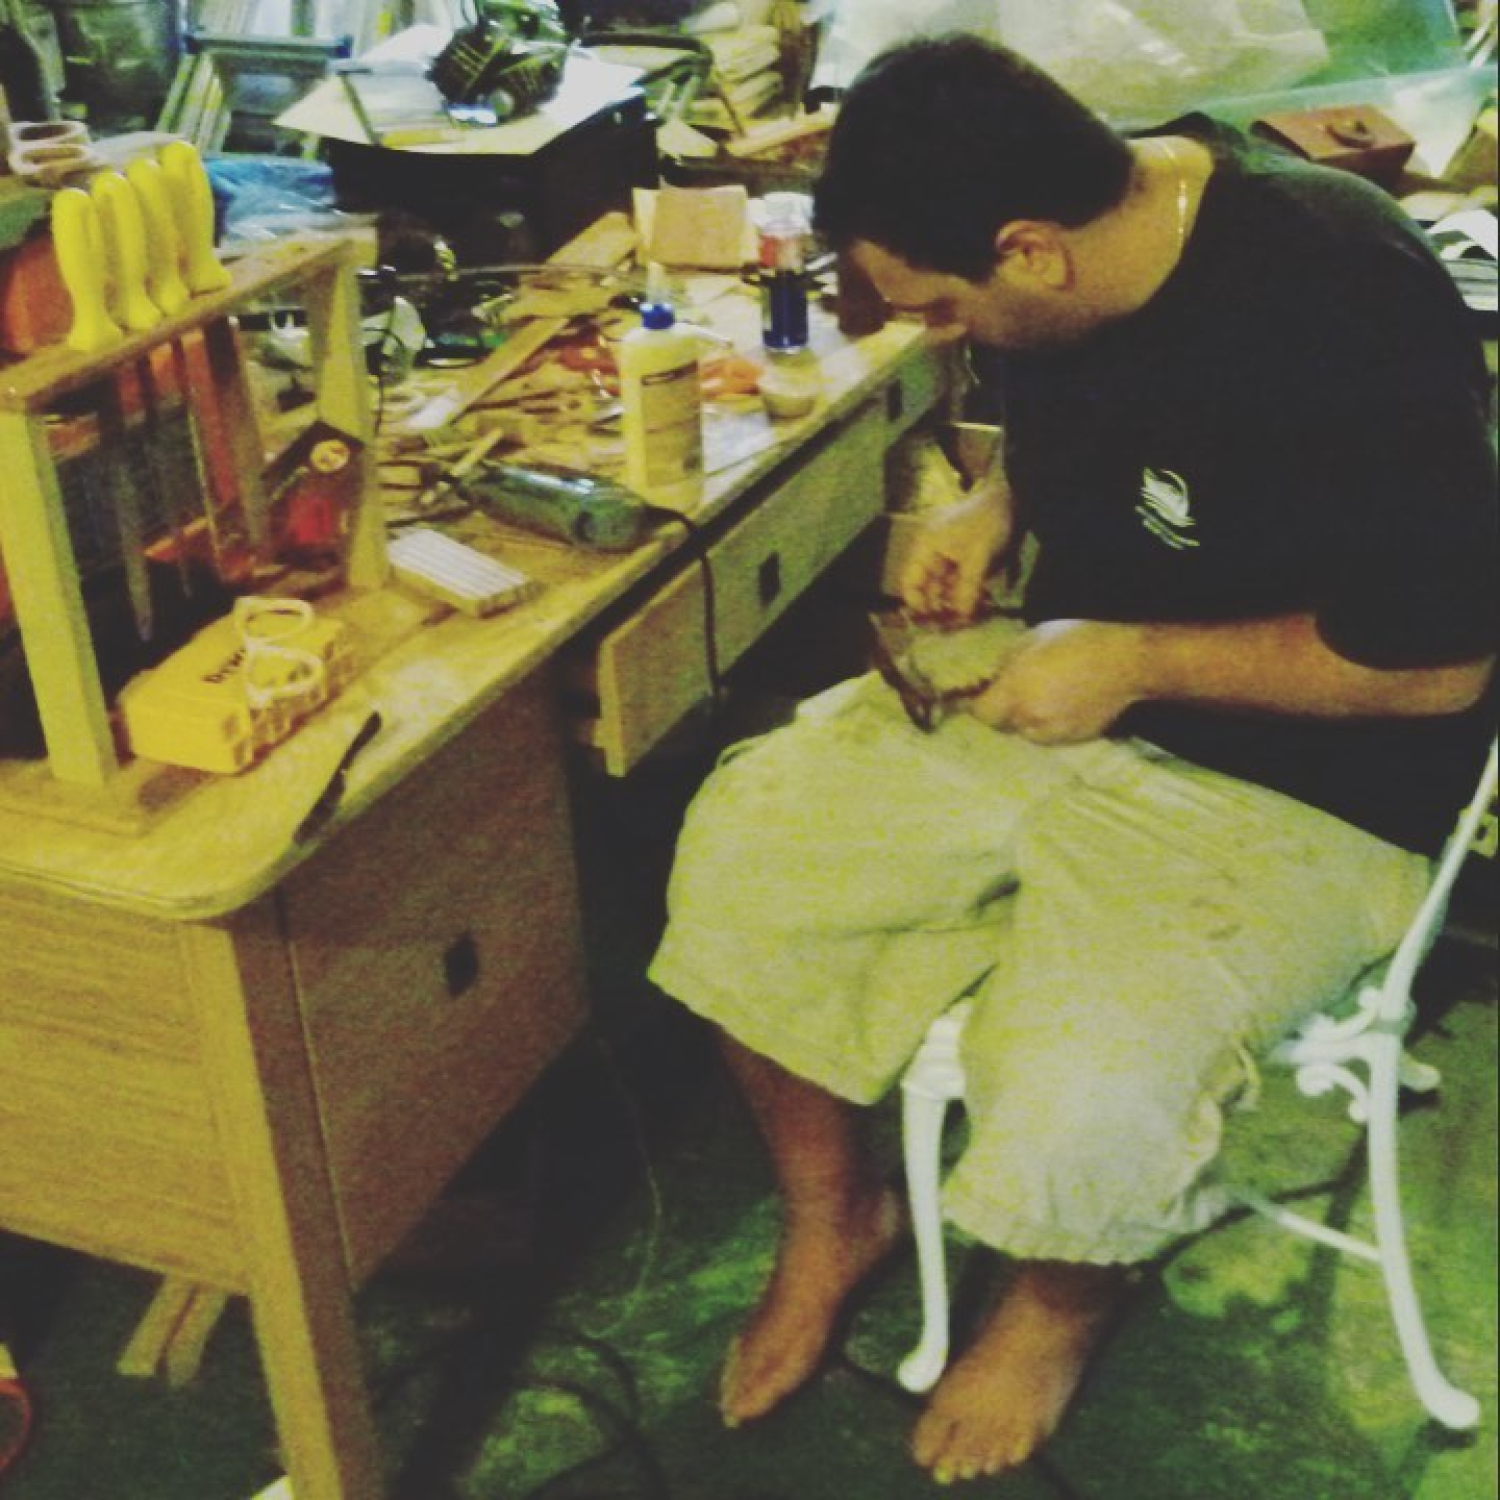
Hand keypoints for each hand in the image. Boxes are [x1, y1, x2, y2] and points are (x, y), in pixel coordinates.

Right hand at [899, 482, 1013, 622]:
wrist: (1014, 498)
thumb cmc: (988, 523)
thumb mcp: (977, 559)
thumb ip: (967, 590)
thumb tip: (961, 619)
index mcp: (926, 549)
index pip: (910, 583)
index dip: (917, 604)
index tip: (932, 621)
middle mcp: (934, 555)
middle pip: (929, 590)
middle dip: (941, 608)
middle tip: (955, 627)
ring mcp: (952, 558)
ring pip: (948, 589)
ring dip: (958, 604)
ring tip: (972, 617)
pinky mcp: (968, 560)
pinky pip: (963, 583)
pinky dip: (970, 595)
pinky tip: (982, 605)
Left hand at [966, 620, 1145, 742]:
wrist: (1124, 662)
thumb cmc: (1075, 641)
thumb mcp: (1031, 639)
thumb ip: (1007, 663)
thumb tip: (995, 679)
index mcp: (1015, 693)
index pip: (983, 714)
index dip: (979, 705)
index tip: (981, 696)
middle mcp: (1030, 719)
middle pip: (1005, 724)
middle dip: (1007, 710)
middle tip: (1018, 691)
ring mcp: (1054, 733)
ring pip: (1030, 732)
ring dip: (1031, 718)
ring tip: (1047, 695)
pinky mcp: (1074, 739)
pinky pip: (1054, 734)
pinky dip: (1054, 723)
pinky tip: (1067, 703)